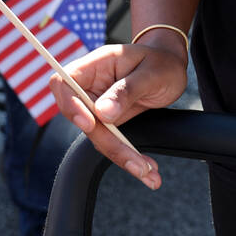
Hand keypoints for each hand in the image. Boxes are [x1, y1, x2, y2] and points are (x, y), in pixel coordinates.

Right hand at [49, 40, 187, 188]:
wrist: (171, 67)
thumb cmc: (160, 62)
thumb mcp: (151, 73)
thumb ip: (126, 90)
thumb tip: (102, 113)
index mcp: (96, 65)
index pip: (64, 83)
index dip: (69, 105)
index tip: (89, 123)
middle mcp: (91, 86)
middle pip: (81, 118)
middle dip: (107, 143)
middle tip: (136, 163)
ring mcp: (97, 106)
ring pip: (97, 136)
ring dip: (121, 156)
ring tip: (149, 172)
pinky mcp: (108, 122)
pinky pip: (110, 142)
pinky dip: (128, 157)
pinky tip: (147, 170)